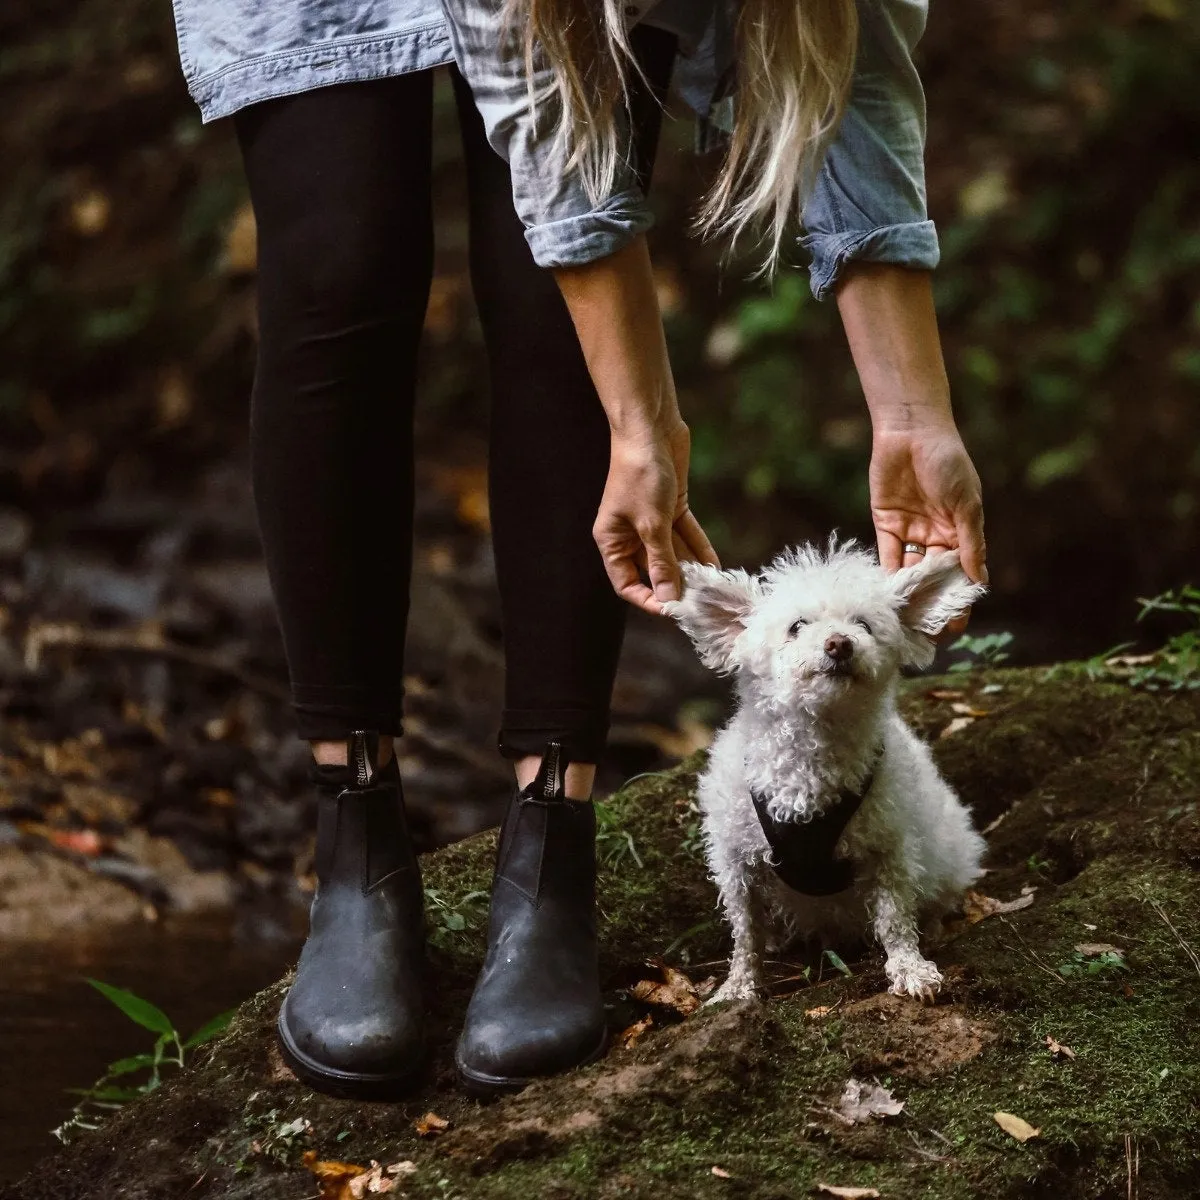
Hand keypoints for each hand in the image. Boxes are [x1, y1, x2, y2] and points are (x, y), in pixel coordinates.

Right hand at [593, 417, 718, 614]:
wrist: (650, 427)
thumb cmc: (640, 473)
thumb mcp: (652, 524)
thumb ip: (662, 562)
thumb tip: (669, 597)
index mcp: (611, 540)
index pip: (627, 583)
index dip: (649, 599)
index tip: (673, 611)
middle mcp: (629, 533)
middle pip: (652, 570)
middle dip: (675, 585)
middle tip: (700, 602)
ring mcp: (651, 521)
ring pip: (671, 554)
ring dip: (690, 568)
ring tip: (711, 587)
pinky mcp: (670, 507)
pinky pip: (684, 536)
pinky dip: (698, 549)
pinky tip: (714, 565)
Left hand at [869, 422, 985, 633]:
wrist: (911, 431)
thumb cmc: (948, 462)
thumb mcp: (967, 503)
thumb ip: (970, 543)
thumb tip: (978, 580)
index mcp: (961, 530)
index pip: (962, 572)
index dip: (959, 598)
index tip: (956, 625)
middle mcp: (936, 535)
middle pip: (934, 577)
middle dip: (932, 604)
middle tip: (928, 633)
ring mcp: (911, 530)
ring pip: (910, 570)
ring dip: (909, 594)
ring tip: (907, 622)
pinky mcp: (886, 523)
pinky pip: (887, 555)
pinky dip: (888, 575)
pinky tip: (888, 596)